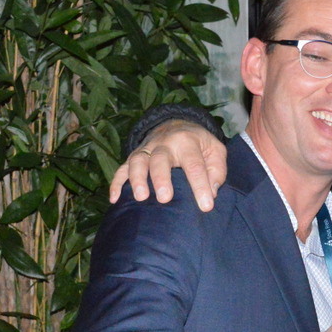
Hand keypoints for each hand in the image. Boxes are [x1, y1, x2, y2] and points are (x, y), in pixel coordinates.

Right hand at [110, 120, 228, 211]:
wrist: (176, 125)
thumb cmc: (199, 145)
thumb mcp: (215, 151)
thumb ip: (217, 171)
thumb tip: (212, 192)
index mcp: (188, 141)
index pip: (195, 165)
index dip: (200, 186)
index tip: (206, 206)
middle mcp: (165, 143)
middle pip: (160, 159)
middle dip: (161, 179)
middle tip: (164, 198)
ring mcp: (147, 149)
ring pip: (138, 161)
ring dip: (137, 179)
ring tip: (141, 198)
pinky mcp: (134, 157)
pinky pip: (121, 169)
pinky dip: (116, 183)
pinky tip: (115, 199)